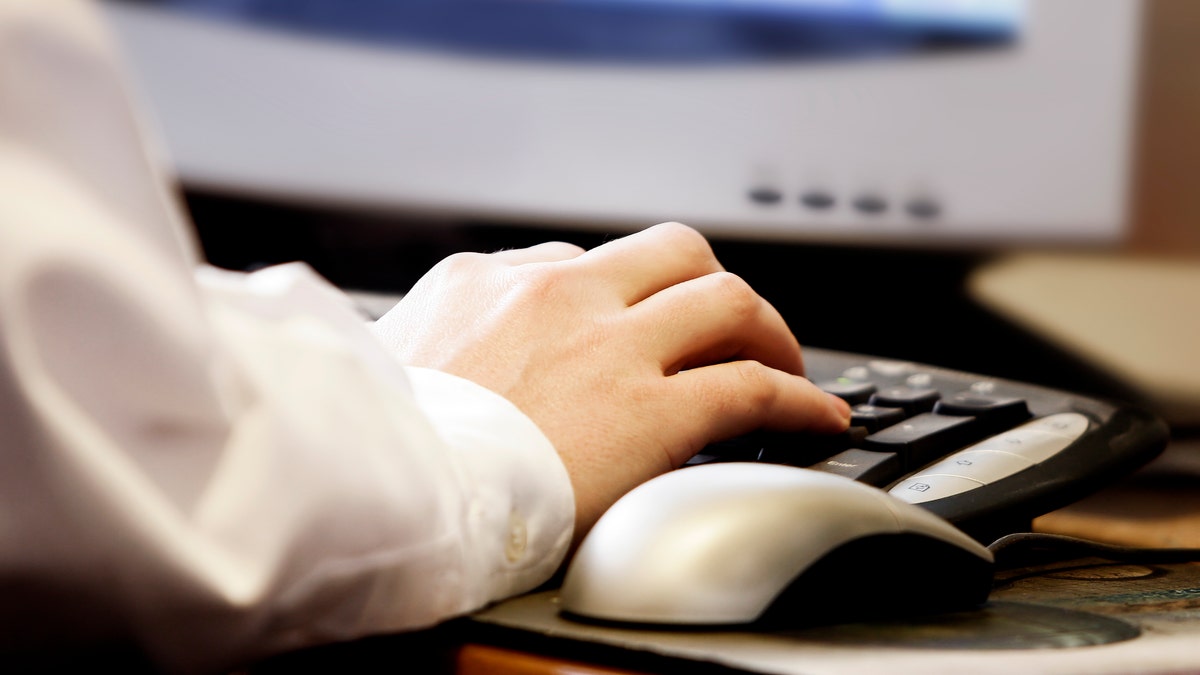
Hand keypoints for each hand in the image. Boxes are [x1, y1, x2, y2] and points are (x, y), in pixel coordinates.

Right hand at [373, 223, 850, 539]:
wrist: (373, 491)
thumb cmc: (371, 443)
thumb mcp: (382, 363)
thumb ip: (424, 341)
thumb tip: (431, 351)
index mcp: (485, 281)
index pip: (583, 263)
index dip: (626, 298)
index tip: (641, 327)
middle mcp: (557, 294)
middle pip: (672, 252)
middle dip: (710, 285)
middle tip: (728, 326)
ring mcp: (610, 346)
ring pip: (725, 301)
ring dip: (766, 332)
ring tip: (784, 366)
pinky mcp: (651, 410)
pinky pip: (751, 386)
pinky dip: (797, 398)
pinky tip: (816, 419)